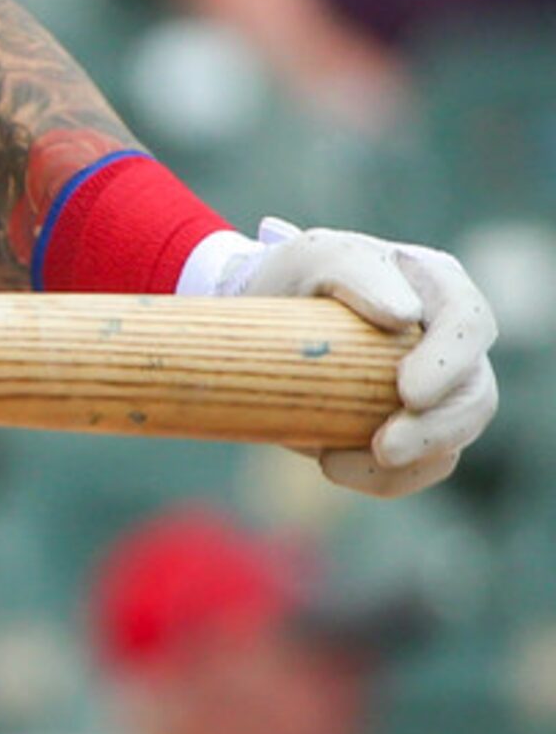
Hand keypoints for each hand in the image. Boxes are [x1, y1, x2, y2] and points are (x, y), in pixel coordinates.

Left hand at [186, 219, 497, 496]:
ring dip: (410, 461)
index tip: (408, 392)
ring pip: (455, 438)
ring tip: (336, 463)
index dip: (448, 363)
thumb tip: (404, 316)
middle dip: (437, 429)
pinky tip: (332, 464)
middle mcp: (450, 343)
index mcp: (438, 289)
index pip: (469, 324)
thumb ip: (358, 273)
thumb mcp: (317, 256)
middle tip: (385, 448)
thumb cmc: (297, 278)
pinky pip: (419, 468)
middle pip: (476, 393)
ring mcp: (438, 391)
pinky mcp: (410, 429)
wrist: (259, 322)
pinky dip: (382, 477)